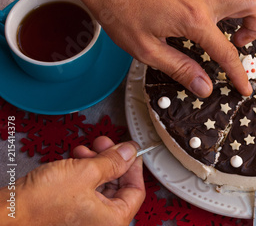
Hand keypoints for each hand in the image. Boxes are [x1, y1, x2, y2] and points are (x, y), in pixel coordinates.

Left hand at [0, 0, 255, 97]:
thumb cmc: (118, 10)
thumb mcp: (146, 49)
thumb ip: (180, 69)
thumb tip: (205, 88)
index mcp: (194, 19)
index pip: (227, 51)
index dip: (238, 74)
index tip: (244, 88)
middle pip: (251, 5)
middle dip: (254, 27)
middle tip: (236, 42)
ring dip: (244, 3)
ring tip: (228, 21)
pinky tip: (213, 0)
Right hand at [0, 137, 144, 225]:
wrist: (7, 213)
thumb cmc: (40, 202)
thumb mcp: (86, 172)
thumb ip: (113, 161)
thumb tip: (129, 153)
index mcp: (112, 221)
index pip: (136, 191)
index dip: (133, 166)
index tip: (130, 151)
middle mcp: (101, 225)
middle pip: (118, 188)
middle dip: (111, 161)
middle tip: (106, 144)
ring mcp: (85, 222)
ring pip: (101, 187)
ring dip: (96, 164)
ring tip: (86, 149)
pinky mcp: (70, 216)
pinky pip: (87, 193)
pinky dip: (84, 174)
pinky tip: (75, 159)